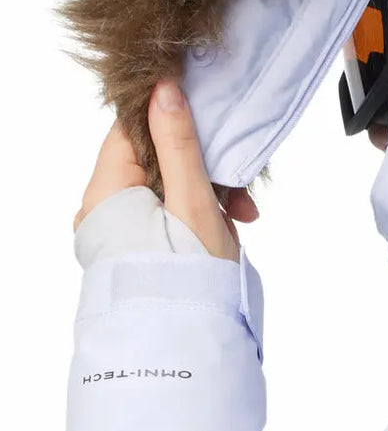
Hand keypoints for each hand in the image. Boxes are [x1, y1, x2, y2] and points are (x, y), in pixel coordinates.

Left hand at [73, 79, 258, 261]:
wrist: (187, 340)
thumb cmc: (188, 274)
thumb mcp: (192, 200)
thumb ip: (178, 143)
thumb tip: (163, 90)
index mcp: (107, 192)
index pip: (131, 129)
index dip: (170, 117)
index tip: (207, 114)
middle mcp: (105, 207)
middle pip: (155, 157)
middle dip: (204, 166)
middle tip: (240, 188)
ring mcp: (121, 228)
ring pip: (169, 184)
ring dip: (209, 191)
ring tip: (240, 214)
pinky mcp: (139, 243)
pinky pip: (170, 209)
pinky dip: (201, 211)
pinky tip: (229, 224)